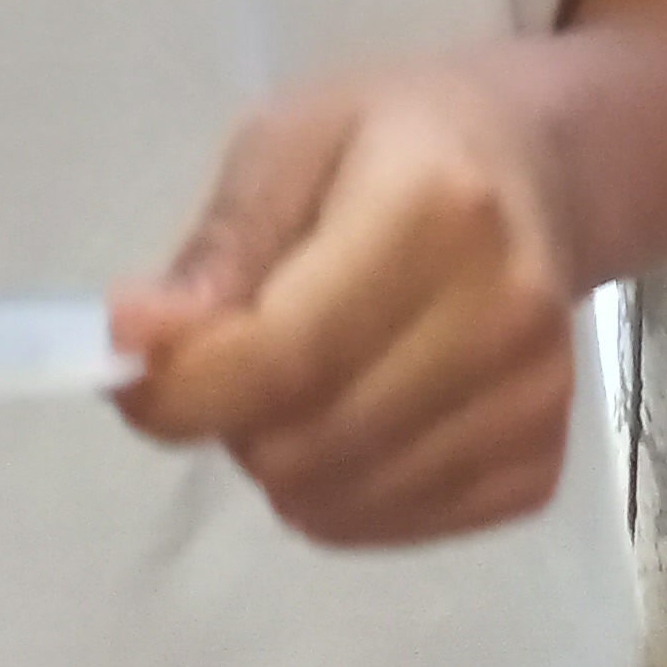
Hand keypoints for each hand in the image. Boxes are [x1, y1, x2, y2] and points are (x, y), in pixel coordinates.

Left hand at [112, 53, 577, 545]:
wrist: (537, 166)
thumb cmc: (394, 137)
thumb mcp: (290, 139)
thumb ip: (219, 245)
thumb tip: (134, 342)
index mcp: (439, 209)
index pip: (286, 354)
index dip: (183, 386)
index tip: (127, 367)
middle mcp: (504, 316)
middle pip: (304, 444)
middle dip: (233, 416)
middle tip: (241, 351)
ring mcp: (534, 401)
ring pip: (336, 503)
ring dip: (282, 458)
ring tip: (306, 373)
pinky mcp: (540, 467)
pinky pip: (388, 528)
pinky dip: (340, 492)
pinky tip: (356, 411)